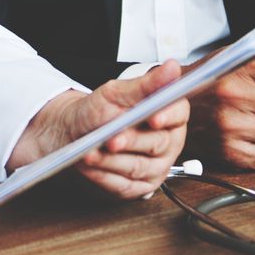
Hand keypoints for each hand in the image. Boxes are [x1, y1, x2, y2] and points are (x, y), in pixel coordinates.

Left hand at [10, 62, 189, 197]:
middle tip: (111, 139)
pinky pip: (124, 185)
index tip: (153, 117)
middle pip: (157, 143)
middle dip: (131, 141)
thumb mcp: (117, 92)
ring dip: (111, 161)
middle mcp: (168, 143)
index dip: (167, 115)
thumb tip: (172, 67)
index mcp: (169, 115)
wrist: (75, 132)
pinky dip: (103, 176)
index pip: (179, 113)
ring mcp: (156, 168)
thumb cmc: (98, 111)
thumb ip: (146, 84)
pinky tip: (89, 166)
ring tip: (90, 153)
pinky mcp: (139, 188)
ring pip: (138, 167)